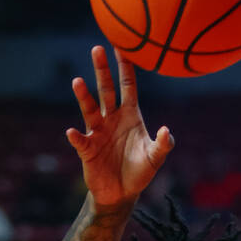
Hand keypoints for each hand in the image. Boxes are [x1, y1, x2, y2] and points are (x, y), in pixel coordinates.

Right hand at [65, 46, 174, 206]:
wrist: (121, 194)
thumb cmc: (139, 172)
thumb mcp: (155, 158)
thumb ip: (164, 144)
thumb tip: (167, 131)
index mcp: (130, 116)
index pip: (128, 86)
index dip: (126, 67)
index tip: (123, 47)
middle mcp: (112, 119)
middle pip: (106, 90)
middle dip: (102, 70)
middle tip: (97, 49)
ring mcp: (98, 132)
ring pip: (90, 109)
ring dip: (84, 96)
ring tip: (77, 81)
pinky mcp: (87, 149)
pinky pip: (81, 141)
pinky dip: (77, 137)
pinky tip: (73, 132)